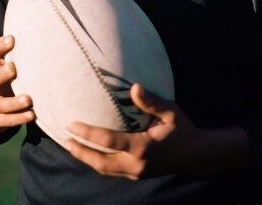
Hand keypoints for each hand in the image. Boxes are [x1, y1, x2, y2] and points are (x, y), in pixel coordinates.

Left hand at [63, 84, 251, 179]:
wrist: (198, 155)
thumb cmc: (183, 129)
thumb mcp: (170, 112)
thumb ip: (151, 100)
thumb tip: (134, 86)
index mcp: (141, 148)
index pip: (107, 142)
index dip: (87, 134)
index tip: (71, 125)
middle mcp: (136, 164)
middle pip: (99, 162)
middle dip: (79, 151)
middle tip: (63, 139)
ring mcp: (136, 172)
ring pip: (104, 170)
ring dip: (86, 159)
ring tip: (70, 146)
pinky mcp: (138, 174)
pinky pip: (112, 170)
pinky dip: (98, 162)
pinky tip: (90, 152)